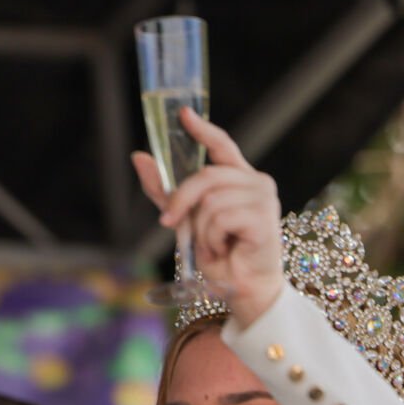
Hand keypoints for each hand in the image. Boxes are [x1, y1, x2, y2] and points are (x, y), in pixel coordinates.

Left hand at [132, 108, 282, 326]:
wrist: (241, 289)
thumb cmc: (220, 255)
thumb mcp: (186, 219)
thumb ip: (165, 190)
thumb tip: (139, 156)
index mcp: (239, 179)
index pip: (222, 145)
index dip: (202, 129)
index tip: (183, 115)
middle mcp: (256, 183)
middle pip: (205, 175)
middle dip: (181, 201)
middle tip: (169, 222)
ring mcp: (264, 198)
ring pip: (210, 200)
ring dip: (200, 229)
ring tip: (212, 244)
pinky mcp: (264, 217)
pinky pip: (220, 218)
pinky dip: (212, 238)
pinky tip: (224, 249)